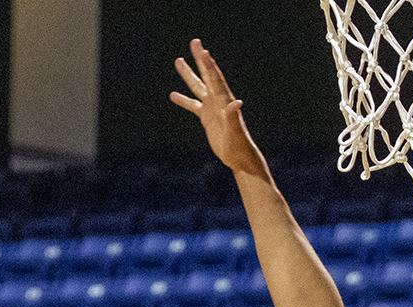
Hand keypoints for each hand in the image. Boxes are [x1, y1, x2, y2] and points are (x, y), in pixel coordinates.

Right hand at [171, 39, 268, 178]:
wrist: (239, 157)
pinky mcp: (207, 118)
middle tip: (195, 42)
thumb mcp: (235, 132)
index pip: (214, 78)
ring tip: (178, 60)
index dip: (208, 64)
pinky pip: (193, 106)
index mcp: (224, 101)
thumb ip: (234, 117)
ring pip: (198, 87)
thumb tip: (237, 102)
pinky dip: (183, 100)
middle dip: (200, 59)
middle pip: (207, 75)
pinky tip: (173, 94)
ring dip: (188, 74)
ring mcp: (212, 108)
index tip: (201, 50)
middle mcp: (218, 101)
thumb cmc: (239, 145)